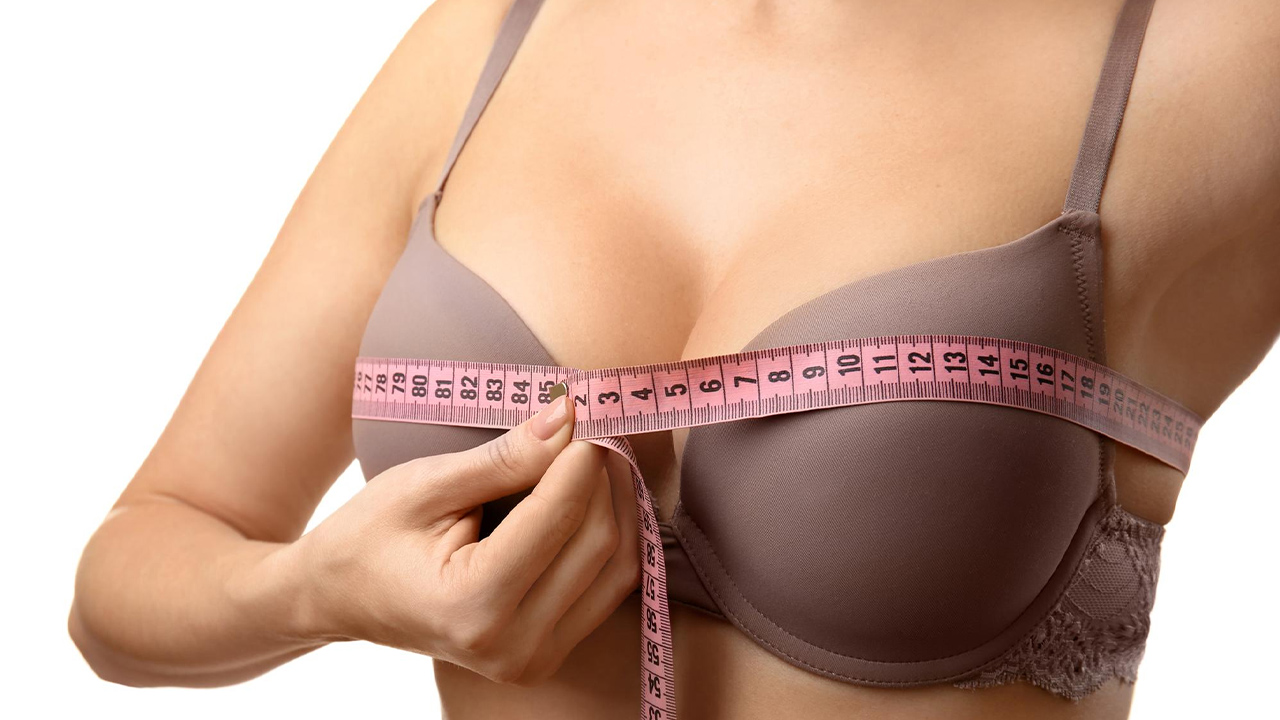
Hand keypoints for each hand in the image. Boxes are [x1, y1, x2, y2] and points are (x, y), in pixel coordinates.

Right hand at [293, 393, 640, 684]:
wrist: (336, 599)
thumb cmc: (367, 537)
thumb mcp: (425, 485)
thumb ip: (504, 458)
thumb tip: (568, 418)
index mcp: (473, 606)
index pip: (558, 517)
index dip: (581, 456)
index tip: (582, 410)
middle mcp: (512, 648)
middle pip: (597, 544)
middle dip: (603, 478)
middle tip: (590, 427)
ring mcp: (533, 661)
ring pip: (616, 569)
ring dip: (616, 506)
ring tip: (591, 457)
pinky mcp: (546, 655)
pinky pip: (606, 589)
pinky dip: (608, 538)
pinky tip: (589, 497)